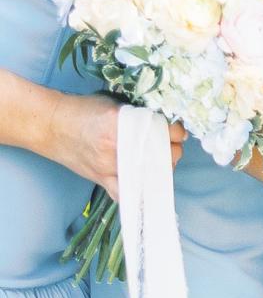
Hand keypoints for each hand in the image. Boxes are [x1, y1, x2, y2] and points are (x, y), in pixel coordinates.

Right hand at [46, 94, 180, 197]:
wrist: (50, 125)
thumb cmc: (84, 110)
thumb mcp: (117, 105)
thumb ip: (140, 115)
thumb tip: (167, 124)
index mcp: (125, 123)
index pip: (166, 132)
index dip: (177, 132)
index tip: (177, 130)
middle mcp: (118, 147)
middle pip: (164, 155)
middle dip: (173, 150)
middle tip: (171, 145)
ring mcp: (109, 166)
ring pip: (150, 175)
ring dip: (161, 169)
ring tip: (159, 160)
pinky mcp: (100, 179)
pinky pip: (125, 193)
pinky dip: (138, 191)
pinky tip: (145, 184)